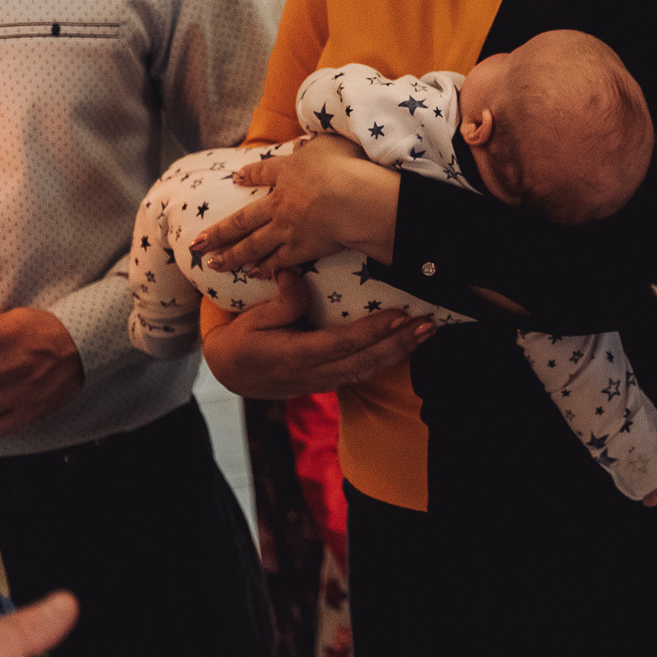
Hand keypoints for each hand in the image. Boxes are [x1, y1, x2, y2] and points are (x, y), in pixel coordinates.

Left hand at [188, 135, 398, 273]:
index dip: (248, 175)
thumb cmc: (344, 166)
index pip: (262, 173)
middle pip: (243, 219)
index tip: (235, 178)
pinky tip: (254, 274)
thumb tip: (302, 146)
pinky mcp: (301, 248)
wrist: (354, 198)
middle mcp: (279, 203)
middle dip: (219, 231)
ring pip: (253, 244)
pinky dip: (265, 268)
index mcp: (286, 173)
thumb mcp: (329, 144)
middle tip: (197, 243)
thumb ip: (314, 145)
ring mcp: (286, 228)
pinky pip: (279, 260)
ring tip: (214, 264)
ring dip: (232, 255)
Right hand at [201, 272, 434, 400]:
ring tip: (426, 333)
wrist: (228, 373)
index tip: (400, 315)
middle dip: (399, 345)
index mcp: (293, 356)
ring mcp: (321, 382)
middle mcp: (312, 374)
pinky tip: (406, 345)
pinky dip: (386, 360)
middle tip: (428, 325)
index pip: (341, 344)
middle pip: (364, 362)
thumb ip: (281, 301)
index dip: (373, 332)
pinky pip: (361, 373)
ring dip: (399, 353)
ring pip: (367, 371)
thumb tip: (296, 274)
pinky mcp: (327, 383)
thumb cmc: (240, 340)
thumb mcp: (251, 318)